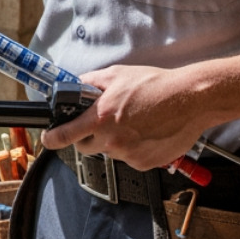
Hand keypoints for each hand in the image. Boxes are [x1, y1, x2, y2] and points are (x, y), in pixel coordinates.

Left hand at [40, 64, 210, 170]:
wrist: (190, 100)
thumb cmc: (156, 85)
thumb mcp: (116, 74)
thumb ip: (90, 82)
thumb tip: (74, 85)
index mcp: (100, 118)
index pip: (65, 135)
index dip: (52, 138)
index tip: (49, 138)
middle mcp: (112, 140)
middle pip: (85, 147)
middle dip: (87, 137)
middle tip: (103, 123)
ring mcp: (128, 155)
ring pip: (109, 152)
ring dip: (114, 141)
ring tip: (134, 122)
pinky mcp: (144, 164)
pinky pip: (129, 158)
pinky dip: (133, 148)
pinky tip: (146, 132)